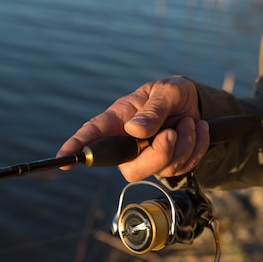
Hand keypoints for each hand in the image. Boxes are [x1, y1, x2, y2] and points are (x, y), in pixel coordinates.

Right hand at [56, 76, 209, 180]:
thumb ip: (153, 110)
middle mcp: (129, 145)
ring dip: (185, 144)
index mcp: (119, 120)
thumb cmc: (172, 94)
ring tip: (188, 121)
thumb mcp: (166, 92)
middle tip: (172, 132)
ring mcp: (149, 158)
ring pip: (163, 169)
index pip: (93, 135)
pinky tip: (197, 128)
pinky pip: (184, 167)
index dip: (77, 148)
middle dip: (159, 154)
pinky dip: (197, 146)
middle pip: (132, 169)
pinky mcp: (170, 165)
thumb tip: (134, 131)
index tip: (65, 159)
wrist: (197, 104)